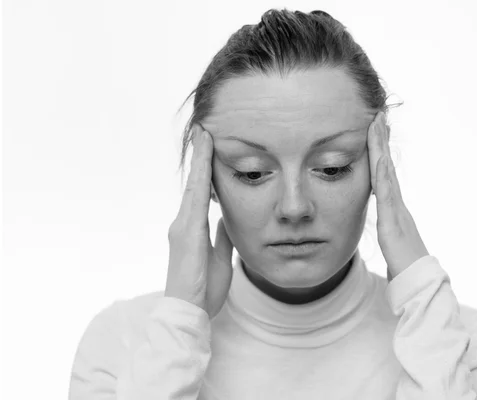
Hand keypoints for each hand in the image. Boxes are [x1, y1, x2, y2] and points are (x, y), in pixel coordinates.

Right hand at [165, 125, 233, 318]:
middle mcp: (184, 223)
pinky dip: (200, 177)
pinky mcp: (185, 232)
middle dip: (200, 157)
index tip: (210, 148)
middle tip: (205, 131)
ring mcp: (182, 226)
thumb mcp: (220, 256)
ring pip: (194, 185)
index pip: (201, 193)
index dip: (205, 170)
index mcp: (192, 230)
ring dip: (199, 160)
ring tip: (205, 135)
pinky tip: (205, 160)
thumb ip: (222, 235)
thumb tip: (227, 218)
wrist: (189, 311)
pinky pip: (195, 198)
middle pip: (194, 183)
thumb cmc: (203, 289)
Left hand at [367, 112, 429, 280]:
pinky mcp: (393, 221)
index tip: (375, 131)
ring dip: (381, 148)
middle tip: (378, 116)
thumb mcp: (391, 240)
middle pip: (387, 165)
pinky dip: (382, 174)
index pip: (384, 173)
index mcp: (394, 207)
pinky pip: (386, 193)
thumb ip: (389, 228)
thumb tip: (385, 224)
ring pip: (386, 172)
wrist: (418, 281)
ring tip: (377, 125)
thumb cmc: (405, 264)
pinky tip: (378, 159)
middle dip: (381, 140)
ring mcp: (397, 209)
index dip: (380, 152)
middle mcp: (397, 203)